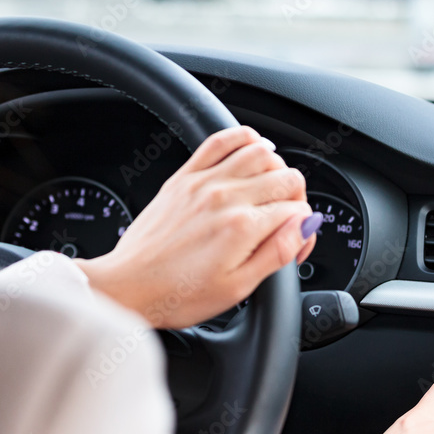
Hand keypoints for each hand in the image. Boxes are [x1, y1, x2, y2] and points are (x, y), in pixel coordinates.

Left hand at [76, 126, 318, 328]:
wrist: (129, 286)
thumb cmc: (177, 295)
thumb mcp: (236, 288)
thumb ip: (276, 253)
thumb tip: (303, 226)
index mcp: (242, 227)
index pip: (297, 212)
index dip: (303, 232)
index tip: (294, 248)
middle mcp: (226, 197)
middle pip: (286, 179)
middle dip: (296, 201)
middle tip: (285, 224)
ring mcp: (204, 182)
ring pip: (261, 152)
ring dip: (277, 169)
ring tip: (271, 193)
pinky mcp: (185, 177)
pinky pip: (221, 139)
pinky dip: (244, 138)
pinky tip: (252, 151)